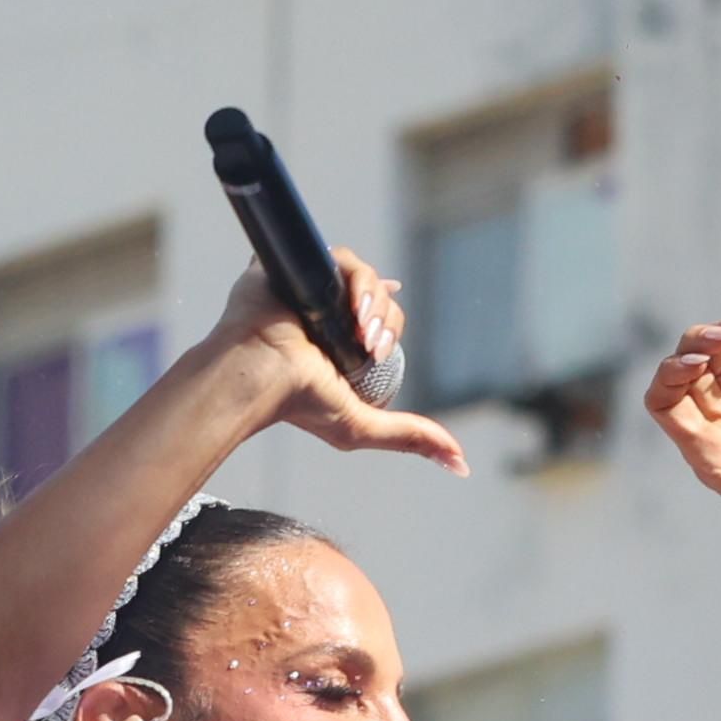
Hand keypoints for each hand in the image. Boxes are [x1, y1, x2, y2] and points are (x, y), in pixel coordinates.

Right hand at [197, 261, 468, 475]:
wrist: (259, 378)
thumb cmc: (298, 404)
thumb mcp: (362, 427)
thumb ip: (409, 437)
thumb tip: (461, 464)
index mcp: (336, 339)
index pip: (379, 316)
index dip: (389, 319)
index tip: (381, 343)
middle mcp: (323, 308)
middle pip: (378, 296)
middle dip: (386, 322)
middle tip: (372, 348)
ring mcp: (308, 284)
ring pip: (363, 275)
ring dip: (374, 303)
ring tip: (362, 331)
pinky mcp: (296, 263)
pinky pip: (340, 256)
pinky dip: (356, 279)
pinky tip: (352, 308)